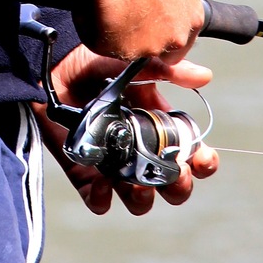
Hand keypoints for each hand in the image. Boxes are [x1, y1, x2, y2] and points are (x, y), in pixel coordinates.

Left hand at [34, 41, 219, 217]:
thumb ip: (167, 69)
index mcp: (159, 128)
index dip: (202, 163)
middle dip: (179, 186)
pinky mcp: (85, 173)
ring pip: (139, 199)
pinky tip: (103, 182)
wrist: (57, 65)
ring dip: (144, 197)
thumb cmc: (99, 62)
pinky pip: (98, 200)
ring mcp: (114, 165)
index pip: (190, 155)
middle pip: (170, 185)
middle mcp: (140, 152)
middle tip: (175, 173)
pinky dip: (102, 199)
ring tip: (139, 182)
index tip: (204, 159)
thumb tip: (204, 76)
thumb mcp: (135, 62)